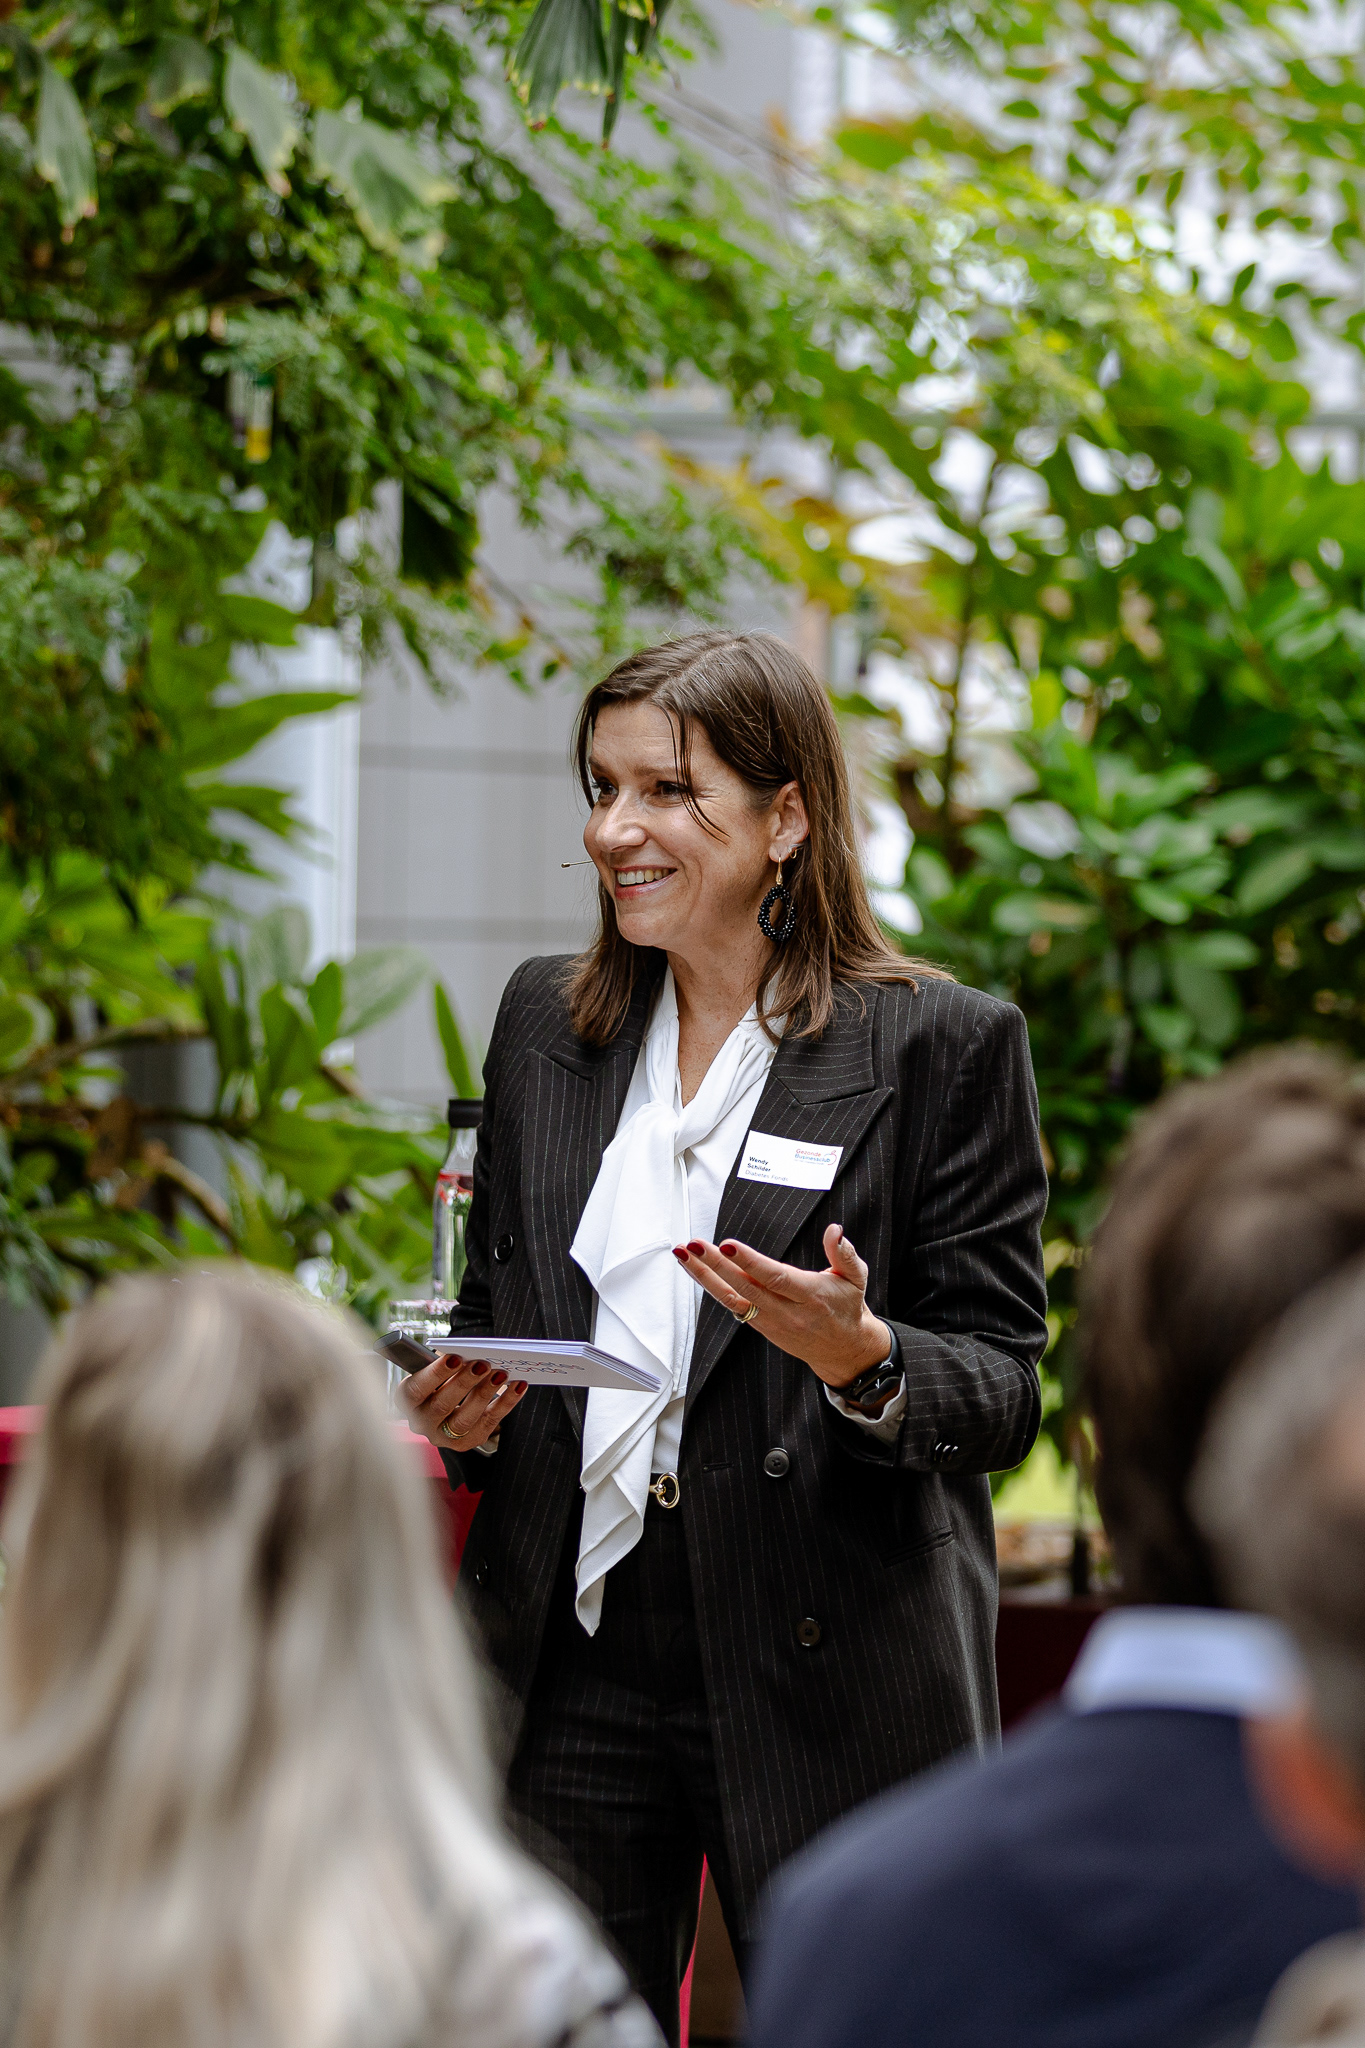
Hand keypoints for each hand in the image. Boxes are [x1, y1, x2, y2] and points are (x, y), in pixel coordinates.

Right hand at [402, 1350, 528, 1452]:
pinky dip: (505, 1403)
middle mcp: (421, 1422)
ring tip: (501, 1374)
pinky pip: (488, 1423)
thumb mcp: (433, 1369)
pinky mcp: (465, 1442)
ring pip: (465, 1419)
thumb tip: (471, 1354)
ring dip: (485, 1394)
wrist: (442, 1404)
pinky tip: (518, 1386)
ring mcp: (443, 1436)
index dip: (435, 1373)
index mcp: (407, 1400)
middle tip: (483, 1364)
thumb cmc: (438, 1379)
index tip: (454, 1357)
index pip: (417, 1388)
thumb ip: (445, 1363)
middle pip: (442, 1405)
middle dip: (464, 1383)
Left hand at [673, 1223, 891, 1388]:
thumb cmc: (847, 1307)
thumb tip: (834, 1230)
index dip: (749, 1262)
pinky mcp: (760, 1326)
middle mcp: (788, 1311)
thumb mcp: (856, 1278)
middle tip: (695, 1245)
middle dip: (717, 1265)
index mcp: (811, 1296)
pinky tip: (696, 1269)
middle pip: (746, 1288)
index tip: (727, 1244)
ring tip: (684, 1254)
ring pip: (732, 1299)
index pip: (775, 1278)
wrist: (843, 1350)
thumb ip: (844, 1253)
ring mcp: (771, 1322)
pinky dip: (712, 1286)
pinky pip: (732, 1306)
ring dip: (705, 1277)